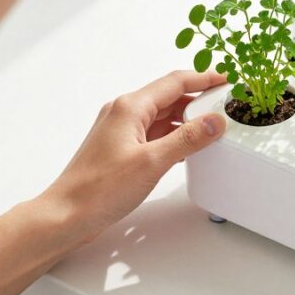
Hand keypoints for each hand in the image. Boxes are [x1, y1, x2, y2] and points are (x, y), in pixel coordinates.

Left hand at [42, 70, 226, 238]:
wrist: (67, 216)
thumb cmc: (98, 190)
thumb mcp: (152, 162)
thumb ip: (187, 139)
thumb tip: (215, 122)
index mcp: (130, 107)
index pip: (175, 82)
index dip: (204, 78)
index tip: (227, 80)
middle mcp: (124, 113)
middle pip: (170, 96)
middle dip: (199, 99)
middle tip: (225, 105)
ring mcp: (121, 131)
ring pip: (163, 115)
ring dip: (188, 119)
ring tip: (213, 128)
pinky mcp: (122, 148)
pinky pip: (155, 133)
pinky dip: (175, 135)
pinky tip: (189, 148)